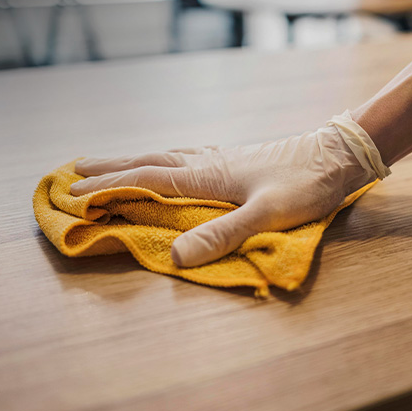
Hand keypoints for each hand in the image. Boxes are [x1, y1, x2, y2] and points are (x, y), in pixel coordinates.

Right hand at [71, 114, 387, 266]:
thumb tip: (176, 257)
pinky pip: (186, 157)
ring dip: (133, 160)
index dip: (108, 187)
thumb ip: (223, 233)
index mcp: (208, 174)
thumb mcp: (267, 213)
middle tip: (73, 170)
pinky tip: (171, 163)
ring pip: (166, 157)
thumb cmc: (306, 183)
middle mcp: (208, 161)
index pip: (146, 180)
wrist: (339, 154)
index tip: (72, 193)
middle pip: (148, 161)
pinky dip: (164, 160)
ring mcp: (222, 158)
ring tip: (110, 164)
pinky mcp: (236, 159)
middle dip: (109, 168)